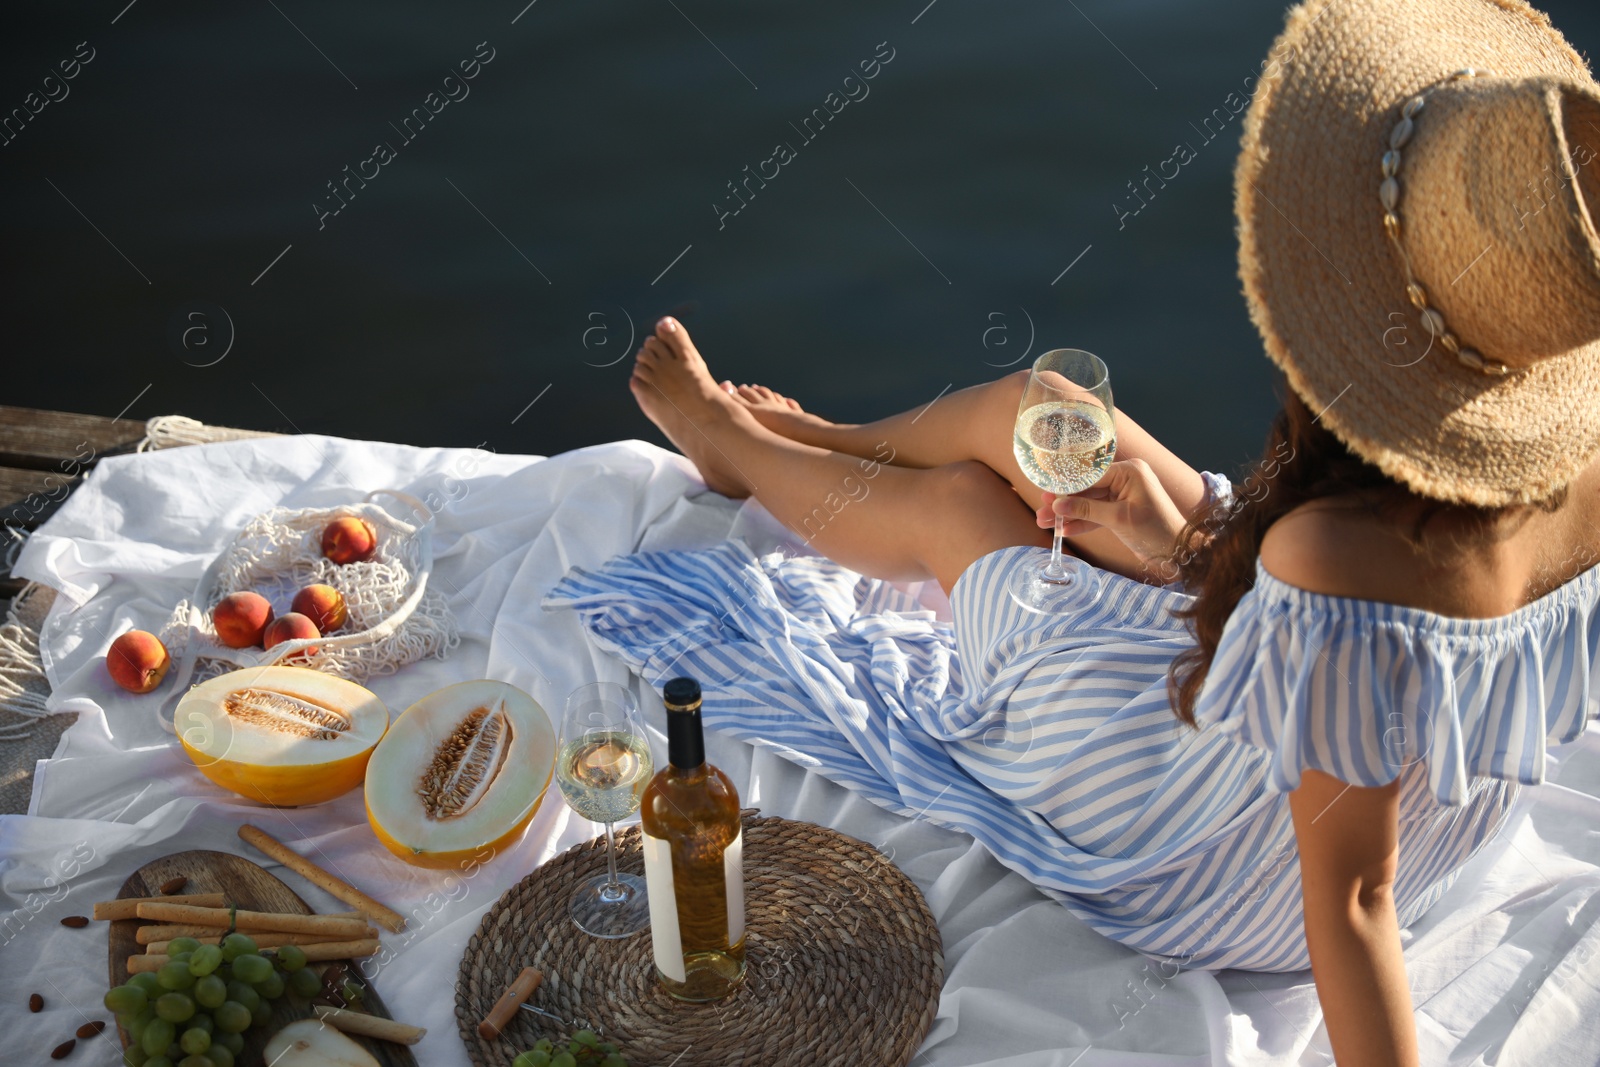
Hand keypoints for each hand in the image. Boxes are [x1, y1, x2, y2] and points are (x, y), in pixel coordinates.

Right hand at [1036, 459, 1188, 570]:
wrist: (1179, 553)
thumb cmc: (1156, 531)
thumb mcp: (1119, 519)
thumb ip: (1087, 509)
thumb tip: (1058, 504)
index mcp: (1129, 472)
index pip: (1090, 475)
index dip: (1067, 486)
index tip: (1045, 494)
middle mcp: (1125, 479)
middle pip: (1086, 489)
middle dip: (1064, 502)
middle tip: (1041, 511)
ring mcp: (1122, 496)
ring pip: (1088, 503)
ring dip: (1068, 514)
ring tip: (1045, 523)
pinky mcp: (1120, 512)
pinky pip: (1096, 514)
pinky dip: (1081, 523)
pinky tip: (1063, 530)